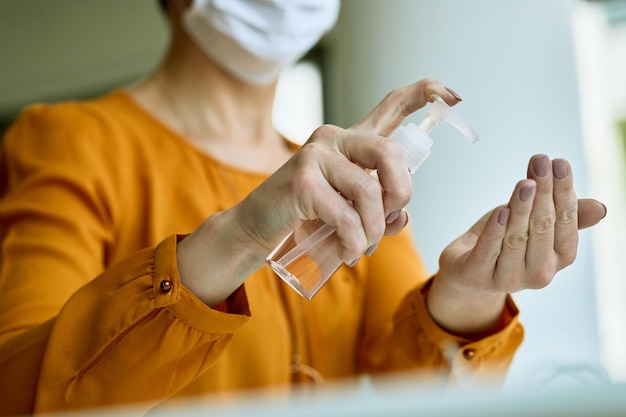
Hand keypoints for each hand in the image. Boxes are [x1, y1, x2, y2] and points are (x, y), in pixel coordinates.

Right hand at [178, 78, 461, 305]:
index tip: (454, 96)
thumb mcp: (348, 207)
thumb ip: (379, 206)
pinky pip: (345, 215)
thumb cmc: (306, 216)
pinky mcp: (302, 180)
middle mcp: (334, 137)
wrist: (257, 228)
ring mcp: (316, 155)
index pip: (391, 105)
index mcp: (350, 141)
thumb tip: (400, 217)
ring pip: (369, 192)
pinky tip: (346, 253)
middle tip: (387, 224)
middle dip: (401, 195)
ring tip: (361, 248)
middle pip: (391, 153)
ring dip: (372, 230)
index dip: (426, 94)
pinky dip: (352, 241)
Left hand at [427, 154, 606, 336]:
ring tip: (524, 181)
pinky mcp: (479, 277)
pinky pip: (489, 251)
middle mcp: (539, 273)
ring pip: (517, 238)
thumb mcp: (535, 223)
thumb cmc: (506, 238)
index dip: (563, 191)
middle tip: (540, 161)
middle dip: (543, 192)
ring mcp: (509, 278)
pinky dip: (496, 230)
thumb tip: (602, 209)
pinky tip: (501, 210)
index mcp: (560, 258)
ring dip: (521, 207)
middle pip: (543, 226)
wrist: (468, 267)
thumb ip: (565, 214)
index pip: (566, 221)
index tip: (559, 162)